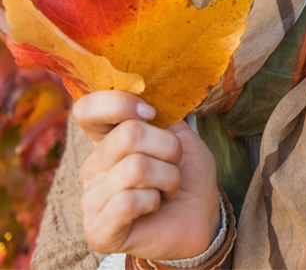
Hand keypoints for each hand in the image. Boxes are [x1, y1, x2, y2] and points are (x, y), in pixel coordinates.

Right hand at [74, 91, 220, 260]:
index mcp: (107, 139)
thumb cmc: (189, 173)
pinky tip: (155, 206)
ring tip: (168, 188)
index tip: (152, 113)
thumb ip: (160, 112)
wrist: (203, 215)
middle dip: (169, 148)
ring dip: (168, 176)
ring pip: (135, 168)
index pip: (87, 109)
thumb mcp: (180, 134)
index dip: (120, 103)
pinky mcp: (97, 230)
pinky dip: (154, 200)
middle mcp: (93, 166)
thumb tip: (148, 90)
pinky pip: (128, 202)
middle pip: (128, 135)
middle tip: (174, 164)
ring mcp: (91, 199)